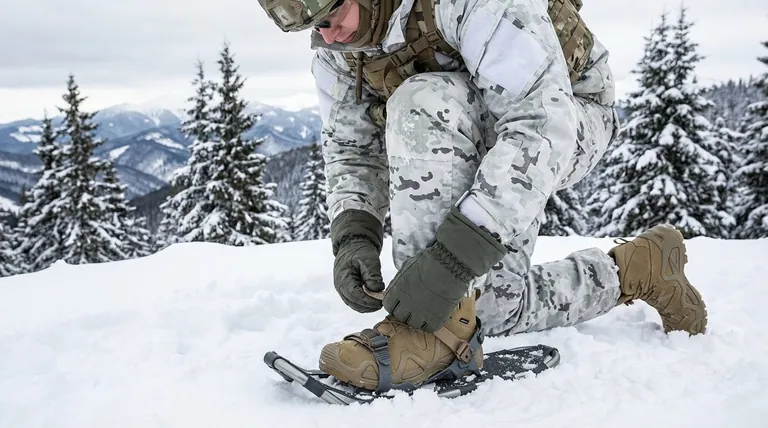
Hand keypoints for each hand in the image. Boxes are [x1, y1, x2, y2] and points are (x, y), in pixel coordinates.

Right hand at [331, 210, 384, 312]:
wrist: (353, 246)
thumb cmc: (360, 251)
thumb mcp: (369, 260)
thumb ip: (372, 275)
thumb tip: (377, 290)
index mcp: (343, 277)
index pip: (354, 295)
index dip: (368, 301)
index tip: (380, 302)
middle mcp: (340, 286)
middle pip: (353, 303)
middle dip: (369, 306)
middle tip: (382, 304)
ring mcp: (342, 289)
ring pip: (354, 305)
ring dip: (367, 306)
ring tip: (380, 302)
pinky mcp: (347, 290)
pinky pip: (355, 301)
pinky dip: (365, 303)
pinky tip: (375, 300)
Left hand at [383, 207, 506, 331]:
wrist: (450, 264)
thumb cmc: (429, 261)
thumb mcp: (407, 268)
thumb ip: (400, 282)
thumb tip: (398, 288)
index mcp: (397, 291)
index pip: (388, 305)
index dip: (394, 303)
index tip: (400, 301)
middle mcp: (406, 304)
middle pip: (399, 316)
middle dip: (404, 311)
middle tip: (413, 306)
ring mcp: (421, 313)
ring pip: (413, 324)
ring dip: (417, 318)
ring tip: (424, 310)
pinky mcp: (436, 318)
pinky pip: (429, 327)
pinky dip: (430, 323)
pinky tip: (434, 315)